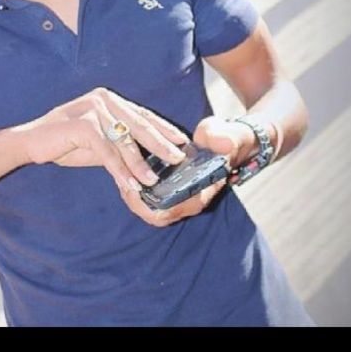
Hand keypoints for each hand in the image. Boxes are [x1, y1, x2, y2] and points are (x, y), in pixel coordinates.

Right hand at [13, 87, 189, 193]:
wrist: (31, 142)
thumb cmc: (66, 142)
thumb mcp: (99, 141)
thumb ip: (120, 144)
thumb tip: (149, 160)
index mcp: (110, 99)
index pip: (142, 114)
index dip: (163, 129)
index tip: (181, 142)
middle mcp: (104, 99)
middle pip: (138, 124)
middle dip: (160, 144)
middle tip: (178, 158)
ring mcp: (93, 109)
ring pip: (124, 140)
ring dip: (140, 163)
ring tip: (153, 180)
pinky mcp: (82, 124)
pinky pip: (106, 150)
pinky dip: (119, 169)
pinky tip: (129, 183)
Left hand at [113, 115, 255, 226]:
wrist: (228, 141)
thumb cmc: (227, 140)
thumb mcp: (229, 137)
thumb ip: (225, 140)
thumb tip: (220, 142)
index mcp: (200, 194)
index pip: (170, 212)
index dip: (148, 205)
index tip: (133, 187)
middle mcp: (187, 200)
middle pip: (154, 214)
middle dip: (135, 201)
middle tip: (122, 181)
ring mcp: (178, 195)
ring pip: (148, 207)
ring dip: (132, 194)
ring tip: (121, 174)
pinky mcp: (170, 187)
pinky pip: (148, 195)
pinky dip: (135, 186)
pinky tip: (126, 169)